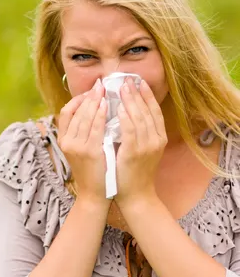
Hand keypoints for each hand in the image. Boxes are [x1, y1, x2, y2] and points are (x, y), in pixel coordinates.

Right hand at [57, 79, 107, 204]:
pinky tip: (108, 106)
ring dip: (95, 101)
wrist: (94, 195)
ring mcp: (76, 147)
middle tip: (101, 84)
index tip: (91, 92)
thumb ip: (84, 133)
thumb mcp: (82, 150)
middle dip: (88, 96)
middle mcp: (66, 142)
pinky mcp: (89, 152)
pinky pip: (95, 128)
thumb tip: (94, 111)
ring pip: (84, 117)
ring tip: (105, 90)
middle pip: (75, 111)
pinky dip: (101, 115)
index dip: (77, 100)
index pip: (65, 113)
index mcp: (64, 140)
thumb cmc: (93, 171)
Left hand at [114, 77, 166, 206]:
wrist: (136, 196)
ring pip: (139, 118)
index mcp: (158, 138)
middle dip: (136, 94)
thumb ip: (136, 134)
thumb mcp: (140, 150)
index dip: (147, 96)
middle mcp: (156, 140)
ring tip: (121, 88)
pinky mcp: (134, 153)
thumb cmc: (133, 174)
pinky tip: (118, 108)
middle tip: (127, 80)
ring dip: (130, 101)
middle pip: (147, 111)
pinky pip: (130, 130)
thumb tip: (125, 114)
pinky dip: (125, 117)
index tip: (139, 82)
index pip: (154, 111)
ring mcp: (147, 146)